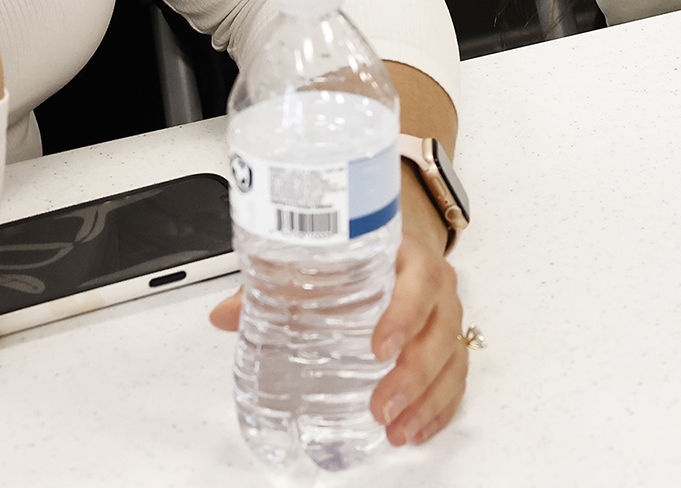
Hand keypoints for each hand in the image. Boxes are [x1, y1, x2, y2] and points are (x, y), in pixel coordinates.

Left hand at [208, 223, 466, 447]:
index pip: (420, 282)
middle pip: (441, 330)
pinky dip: (441, 408)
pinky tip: (418, 430)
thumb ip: (276, 284)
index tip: (379, 349)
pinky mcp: (446, 347)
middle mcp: (437, 290)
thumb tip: (225, 315)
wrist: (396, 249)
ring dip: (430, 399)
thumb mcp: (322, 260)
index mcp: (409, 260)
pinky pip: (456, 378)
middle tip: (382, 407)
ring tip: (398, 431)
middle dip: (415, 374)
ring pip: (452, 359)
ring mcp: (445, 319)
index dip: (405, 315)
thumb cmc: (361, 256)